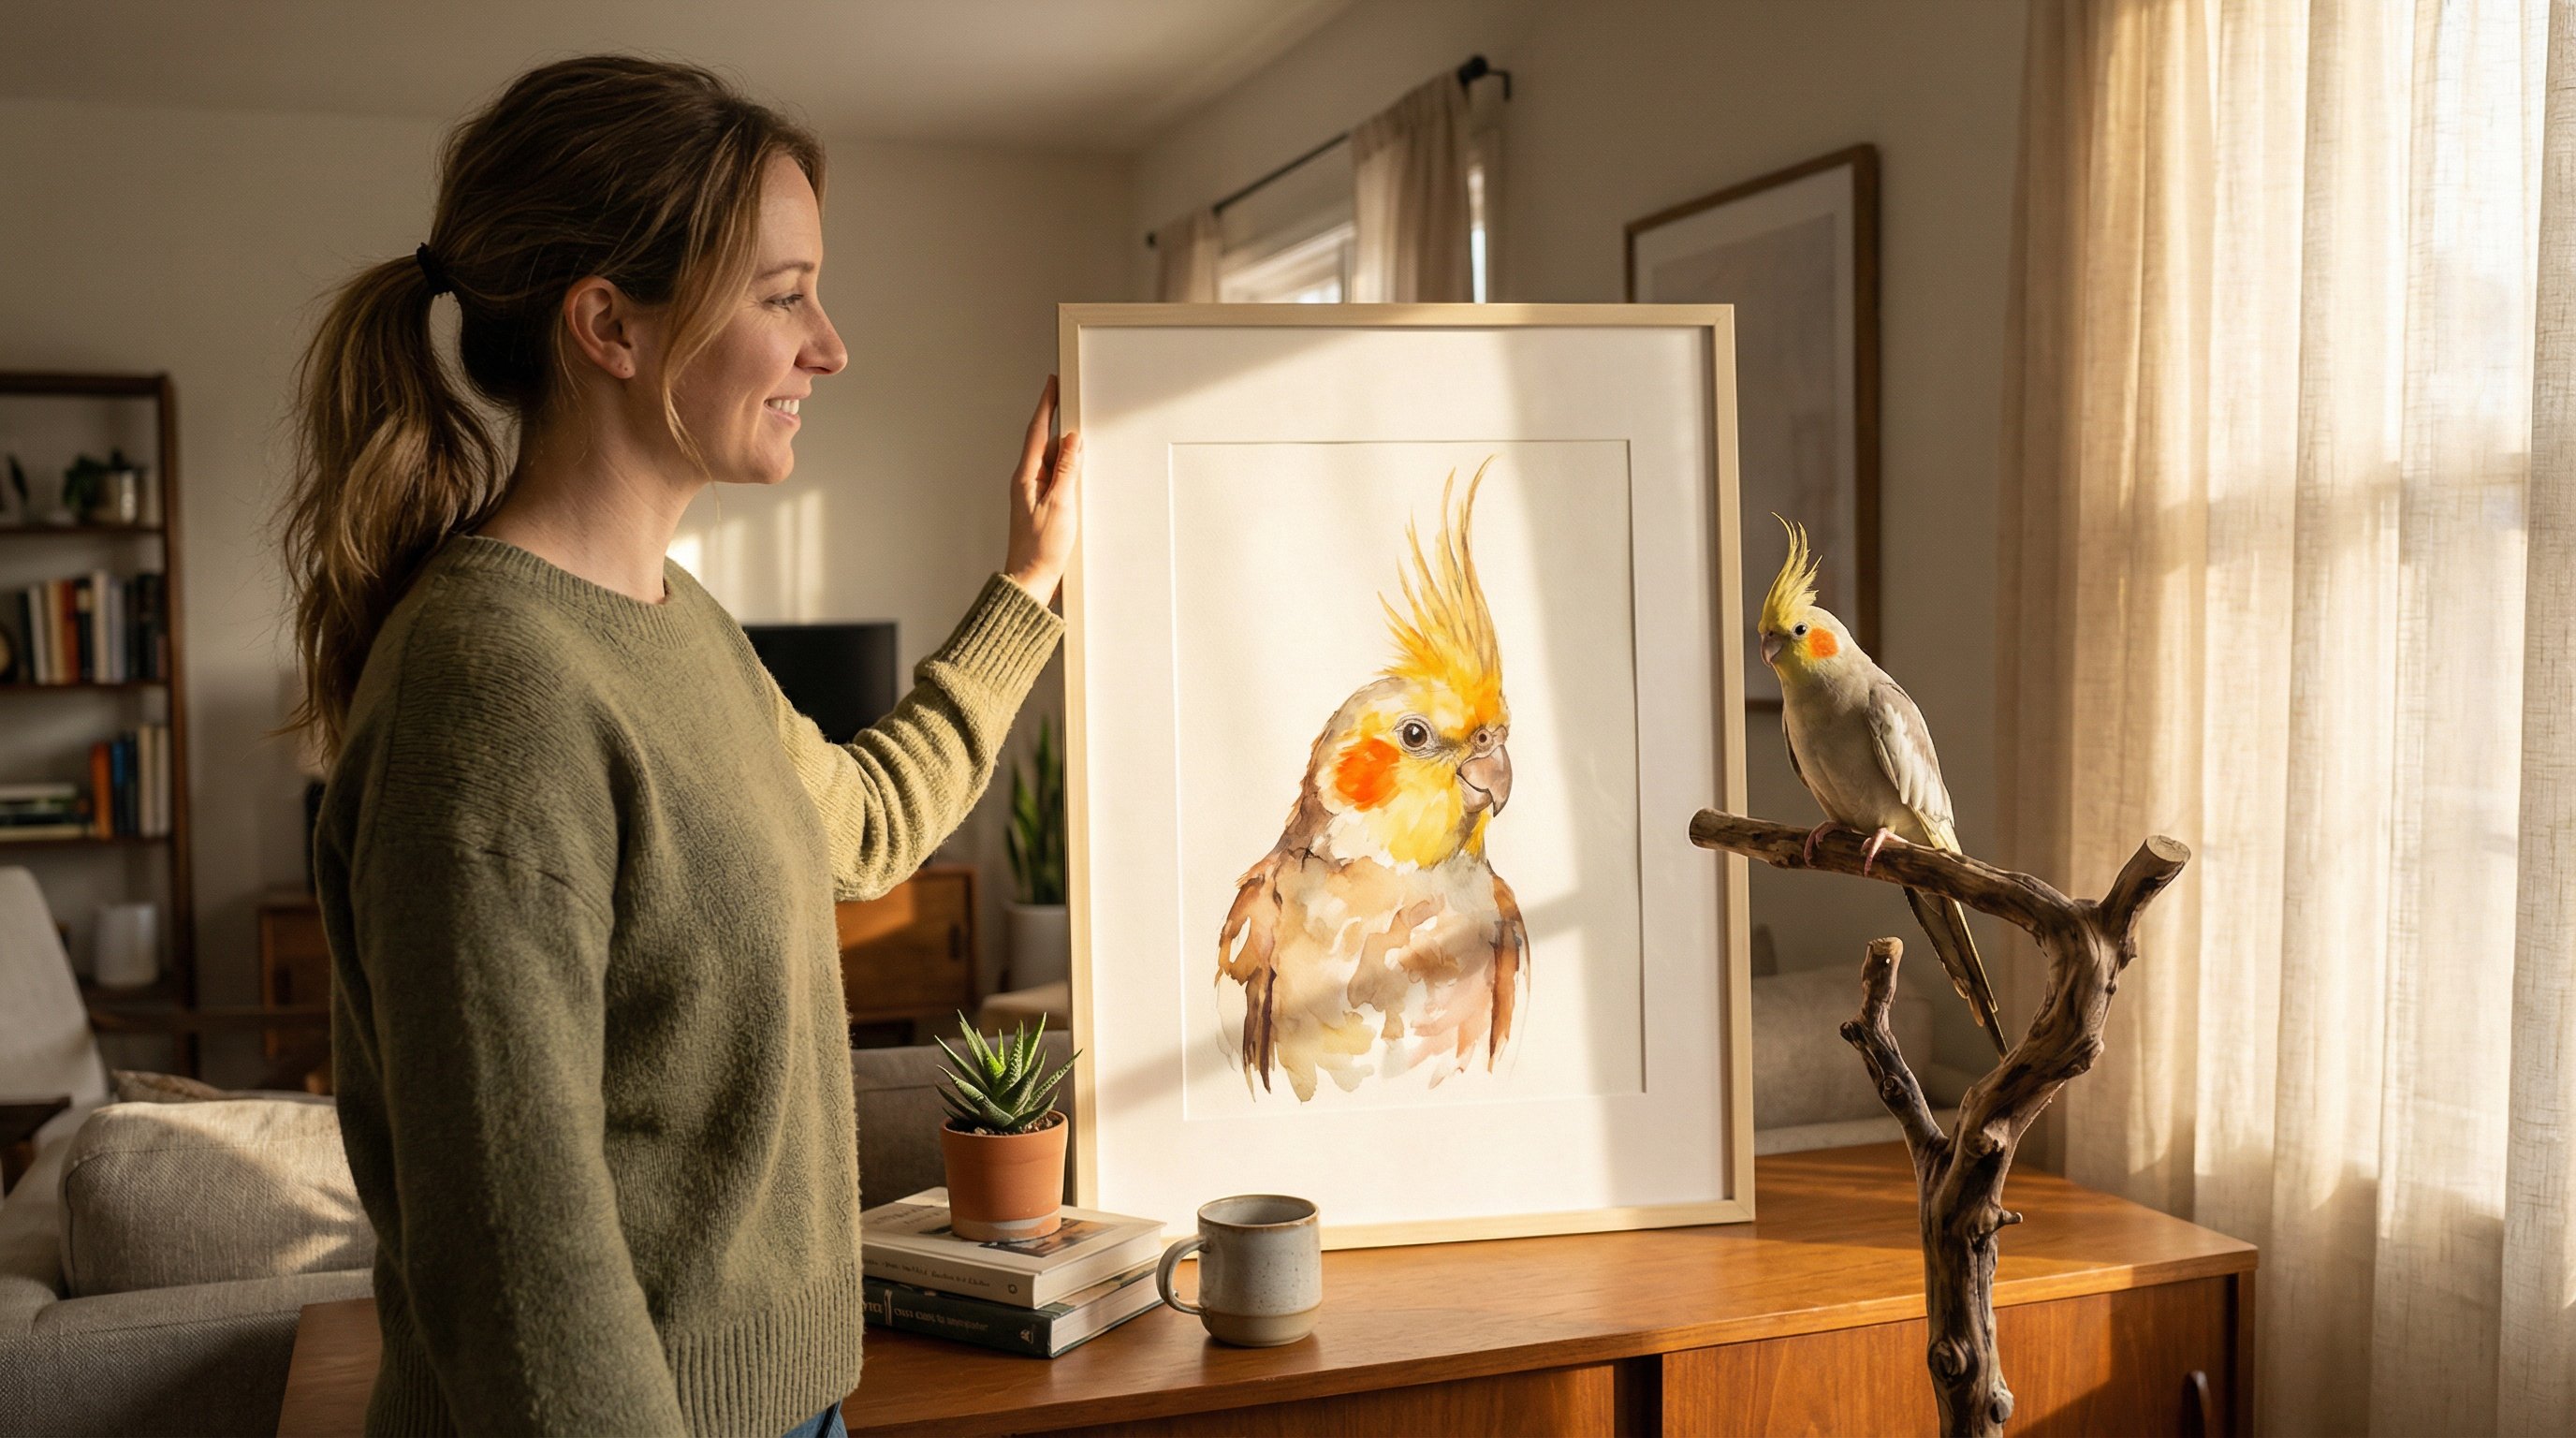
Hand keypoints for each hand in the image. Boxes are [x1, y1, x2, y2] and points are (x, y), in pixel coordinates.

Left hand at [1003, 376, 1080, 605]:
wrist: (1030, 581)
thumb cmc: (1040, 549)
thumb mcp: (1060, 504)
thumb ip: (1066, 470)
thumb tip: (1071, 439)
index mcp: (1025, 477)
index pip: (1037, 431)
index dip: (1046, 405)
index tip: (1053, 383)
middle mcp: (1026, 482)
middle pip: (1045, 443)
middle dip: (1059, 423)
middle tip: (1073, 400)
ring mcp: (1034, 495)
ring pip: (1053, 462)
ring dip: (1067, 451)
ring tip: (1083, 439)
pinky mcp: (1043, 507)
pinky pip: (1056, 479)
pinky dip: (1068, 471)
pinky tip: (1079, 472)